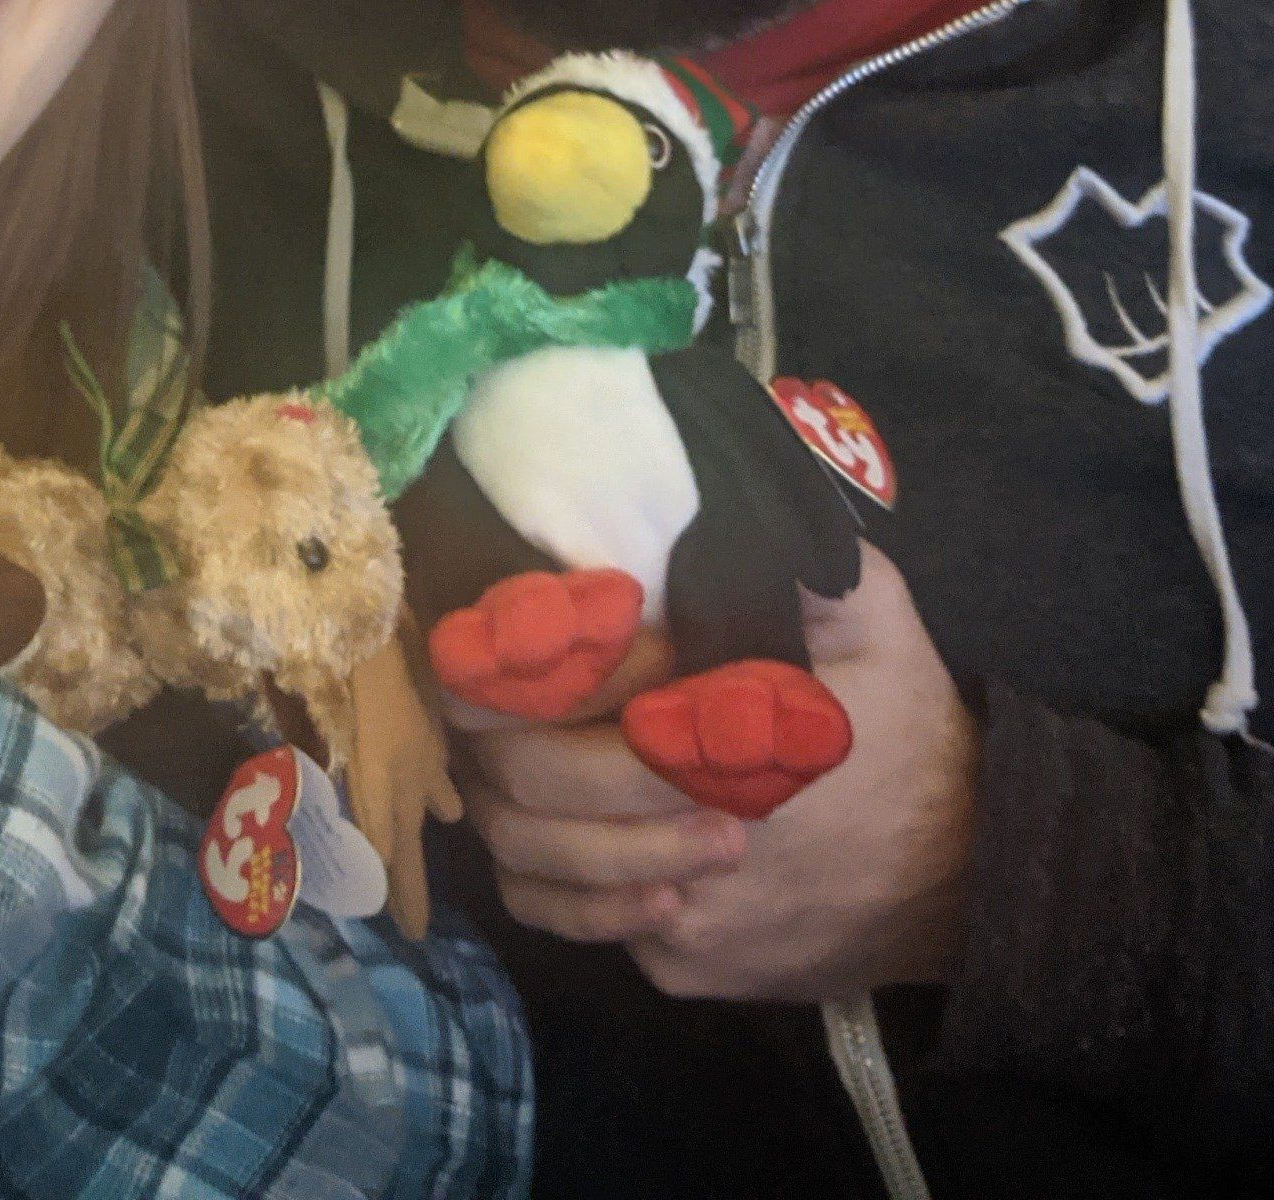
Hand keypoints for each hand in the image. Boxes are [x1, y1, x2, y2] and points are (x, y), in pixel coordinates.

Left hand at [458, 547, 978, 999]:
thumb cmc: (911, 729)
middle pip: (524, 788)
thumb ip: (792, 556)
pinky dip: (556, 873)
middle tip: (489, 689)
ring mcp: (682, 917)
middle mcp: (691, 838)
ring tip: (524, 749)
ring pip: (529, 867)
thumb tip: (710, 498)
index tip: (493, 632)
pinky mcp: (685, 966)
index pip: (558, 700)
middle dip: (495, 734)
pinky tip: (574, 824)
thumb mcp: (874, 614)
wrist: (974, 877)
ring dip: (512, 805)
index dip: (508, 665)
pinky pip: (573, 921)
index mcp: (724, 738)